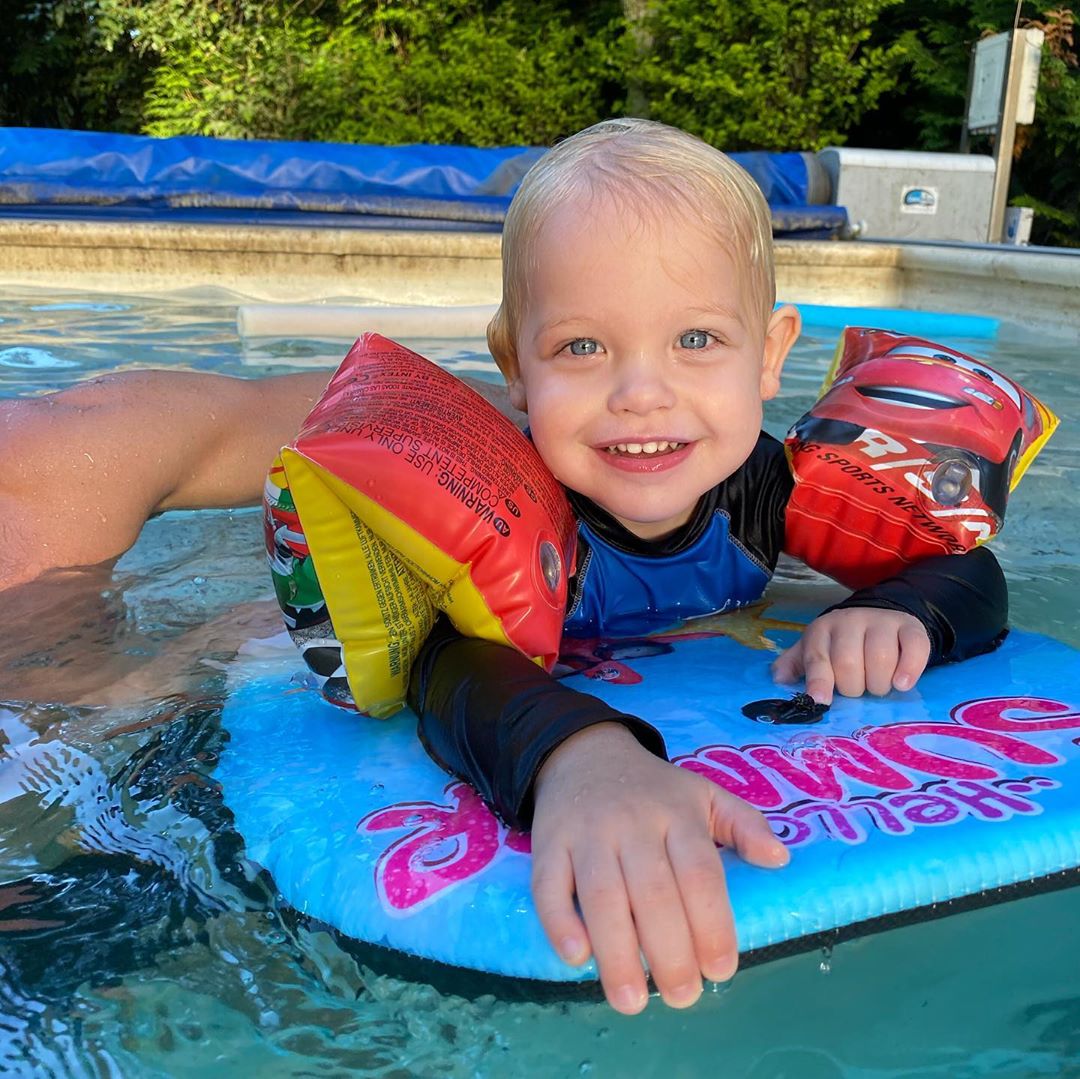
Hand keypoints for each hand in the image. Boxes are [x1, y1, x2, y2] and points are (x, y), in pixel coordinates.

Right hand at [529, 723, 788, 1014]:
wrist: (584, 753)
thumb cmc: (653, 789)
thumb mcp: (704, 793)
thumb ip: (744, 825)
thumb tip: (780, 859)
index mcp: (677, 814)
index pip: (699, 872)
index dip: (712, 924)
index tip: (721, 970)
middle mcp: (632, 823)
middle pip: (652, 892)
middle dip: (669, 952)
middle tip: (682, 997)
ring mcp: (587, 833)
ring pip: (602, 896)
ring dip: (617, 953)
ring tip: (631, 1000)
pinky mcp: (548, 843)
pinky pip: (548, 885)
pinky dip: (559, 922)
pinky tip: (576, 958)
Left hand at [771, 607, 930, 704]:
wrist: (878, 618)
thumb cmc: (840, 644)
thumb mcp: (815, 650)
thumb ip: (796, 665)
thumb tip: (779, 680)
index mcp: (822, 630)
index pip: (818, 657)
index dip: (819, 681)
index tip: (821, 701)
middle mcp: (850, 621)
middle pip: (849, 663)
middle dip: (853, 687)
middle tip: (858, 689)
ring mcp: (881, 622)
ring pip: (880, 658)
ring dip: (879, 683)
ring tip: (877, 685)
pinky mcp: (910, 627)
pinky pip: (914, 649)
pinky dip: (909, 670)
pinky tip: (902, 684)